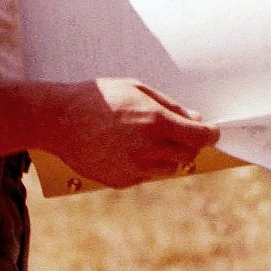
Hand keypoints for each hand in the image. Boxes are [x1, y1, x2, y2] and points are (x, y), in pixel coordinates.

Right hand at [50, 78, 218, 187]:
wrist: (60, 121)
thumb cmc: (97, 99)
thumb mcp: (136, 89)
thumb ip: (170, 106)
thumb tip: (194, 120)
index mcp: (156, 122)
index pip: (200, 137)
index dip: (210, 133)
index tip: (211, 131)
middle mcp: (150, 149)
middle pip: (188, 155)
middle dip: (188, 143)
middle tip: (175, 131)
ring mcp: (136, 168)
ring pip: (169, 168)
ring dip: (167, 155)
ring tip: (143, 137)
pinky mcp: (122, 181)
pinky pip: (146, 175)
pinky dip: (144, 164)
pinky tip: (124, 147)